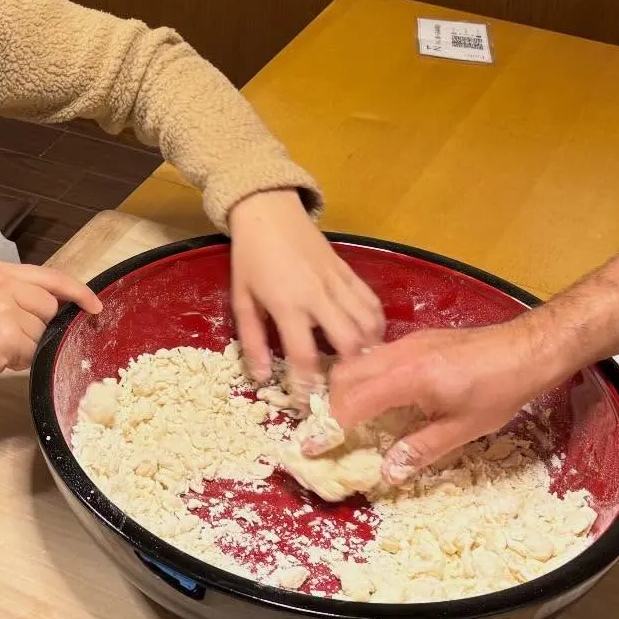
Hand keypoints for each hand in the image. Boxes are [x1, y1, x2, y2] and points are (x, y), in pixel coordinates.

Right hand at [0, 261, 102, 393]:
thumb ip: (23, 295)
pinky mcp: (5, 334)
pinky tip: (0, 357)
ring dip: (30, 345)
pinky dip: (22, 359)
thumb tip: (68, 305)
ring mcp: (2, 307)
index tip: (95, 305)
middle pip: (50, 305)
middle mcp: (0, 282)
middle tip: (8, 335)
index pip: (51, 276)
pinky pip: (33, 349)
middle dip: (39, 326)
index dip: (77, 291)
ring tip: (0, 346)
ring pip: (43, 329)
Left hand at [227, 190, 384, 391]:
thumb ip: (251, 341)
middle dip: (351, 372)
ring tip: (362, 368)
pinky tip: (371, 338)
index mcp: (287, 304)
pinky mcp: (350, 271)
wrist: (268, 212)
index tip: (308, 406)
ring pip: (368, 323)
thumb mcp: (242, 300)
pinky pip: (372, 302)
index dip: (307, 386)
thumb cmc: (250, 259)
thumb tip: (261, 379)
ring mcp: (338, 282)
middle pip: (349, 343)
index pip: (303, 355)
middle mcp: (318, 296)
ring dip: (369, 349)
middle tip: (344, 388)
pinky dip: (376, 324)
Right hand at [325, 319, 564, 482]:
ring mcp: (404, 344)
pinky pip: (374, 356)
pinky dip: (363, 377)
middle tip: (329, 433)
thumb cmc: (498, 390)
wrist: (524, 349)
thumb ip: (421, 448)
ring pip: (356, 362)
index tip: (313, 446)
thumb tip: (387, 471)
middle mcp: (398, 355)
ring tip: (347, 417)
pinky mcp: (414, 340)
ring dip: (344, 389)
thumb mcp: (463, 428)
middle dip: (330, 405)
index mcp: (407, 379)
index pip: (352, 402)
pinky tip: (377, 396)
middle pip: (344, 376)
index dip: (330, 427)